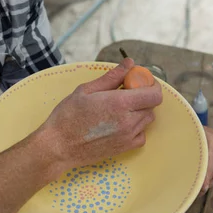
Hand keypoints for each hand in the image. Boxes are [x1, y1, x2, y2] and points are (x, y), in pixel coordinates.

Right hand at [38, 58, 162, 172]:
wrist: (58, 146)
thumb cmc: (68, 116)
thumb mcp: (87, 90)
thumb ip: (112, 76)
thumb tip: (129, 63)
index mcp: (120, 103)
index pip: (154, 94)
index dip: (151, 85)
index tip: (140, 81)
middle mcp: (129, 121)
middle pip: (152, 105)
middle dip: (144, 96)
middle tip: (126, 92)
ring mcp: (128, 136)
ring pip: (147, 119)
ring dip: (140, 110)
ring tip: (120, 108)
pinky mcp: (125, 148)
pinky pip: (141, 134)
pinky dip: (137, 127)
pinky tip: (121, 123)